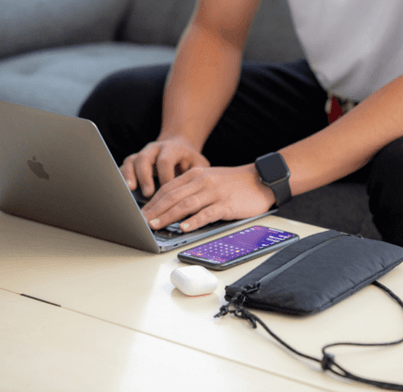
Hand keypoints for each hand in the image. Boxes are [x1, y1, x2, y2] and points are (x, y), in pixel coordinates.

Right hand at [120, 137, 209, 196]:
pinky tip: (125, 189)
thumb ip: (197, 176)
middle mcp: (155, 149)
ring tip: (131, 189)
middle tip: (148, 193)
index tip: (168, 192)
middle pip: (144, 159)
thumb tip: (195, 195)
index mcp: (172, 148)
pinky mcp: (135, 161)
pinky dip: (124, 177)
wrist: (180, 147)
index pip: (165, 161)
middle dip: (145, 177)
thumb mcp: (199, 165)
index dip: (165, 177)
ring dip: (130, 176)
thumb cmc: (191, 161)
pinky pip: (125, 166)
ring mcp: (143, 153)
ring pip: (132, 161)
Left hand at [142, 164, 275, 231]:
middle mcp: (202, 182)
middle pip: (173, 196)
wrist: (261, 179)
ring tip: (155, 225)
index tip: (142, 213)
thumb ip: (192, 188)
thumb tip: (172, 204)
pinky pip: (206, 213)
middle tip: (142, 222)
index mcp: (196, 175)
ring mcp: (214, 193)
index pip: (168, 188)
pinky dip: (193, 221)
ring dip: (168, 216)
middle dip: (155, 210)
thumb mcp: (210, 179)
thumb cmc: (235, 183)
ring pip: (185, 205)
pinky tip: (184, 227)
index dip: (153, 202)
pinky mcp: (226, 204)